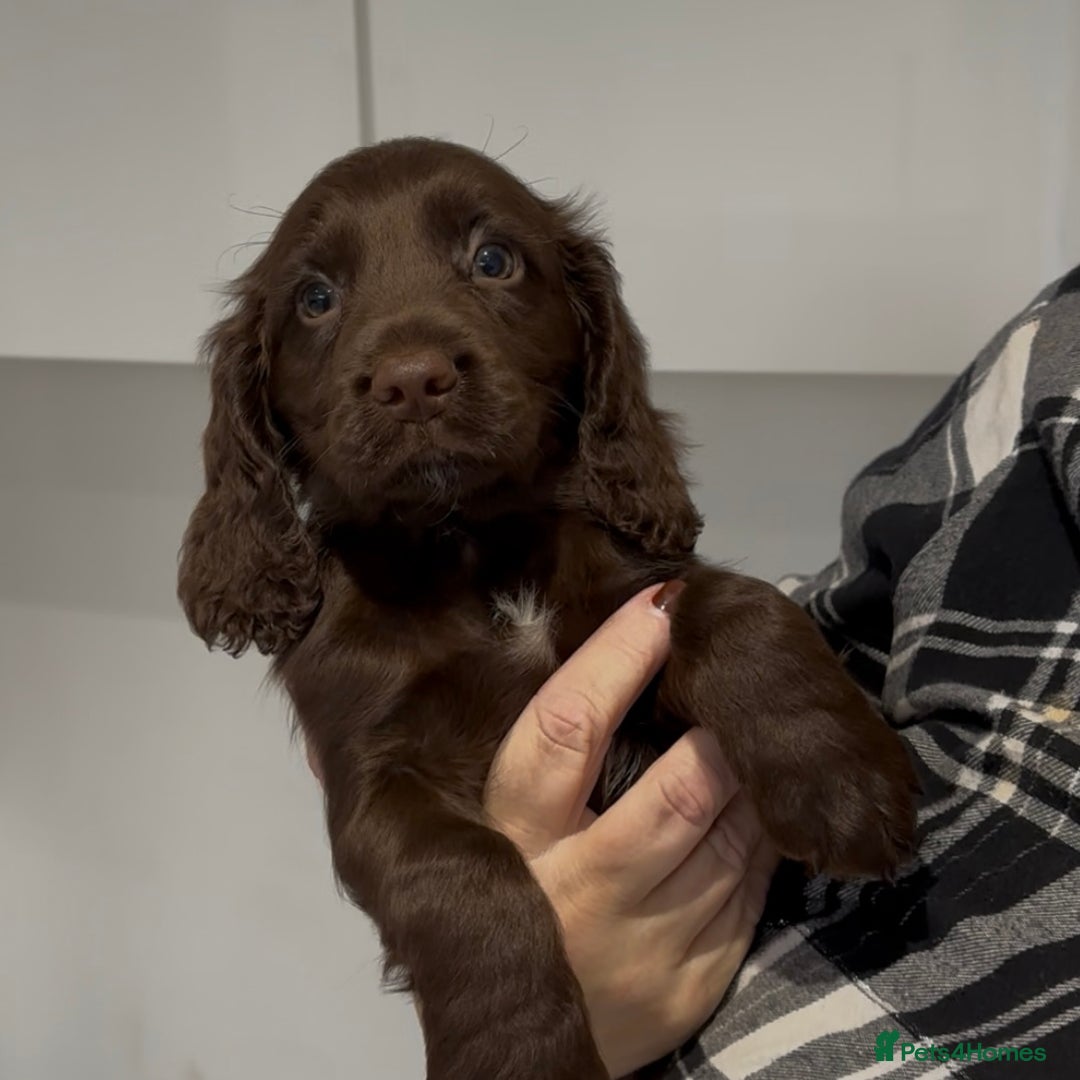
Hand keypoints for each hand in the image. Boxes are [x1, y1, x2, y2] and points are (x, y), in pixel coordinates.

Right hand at [485, 584, 777, 1077]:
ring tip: (760, 738)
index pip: (568, 729)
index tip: (663, 603)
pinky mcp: (696, 980)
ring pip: (733, 835)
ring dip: (754, 778)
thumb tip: (541, 673)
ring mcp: (647, 942)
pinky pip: (753, 887)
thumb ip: (523, 767)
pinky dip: (764, 835)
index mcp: (517, 839)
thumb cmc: (507, 902)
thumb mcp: (489, 836)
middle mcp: (581, 890)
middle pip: (681, 790)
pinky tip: (762, 808)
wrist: (525, 1046)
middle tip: (735, 684)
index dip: (618, 657)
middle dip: (721, 731)